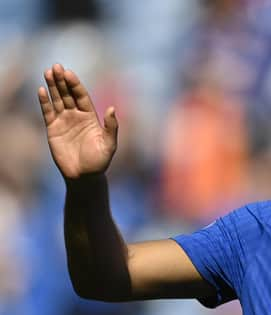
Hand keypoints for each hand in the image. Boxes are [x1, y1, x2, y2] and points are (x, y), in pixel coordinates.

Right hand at [38, 64, 118, 179]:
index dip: (75, 84)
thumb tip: (113, 108)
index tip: (69, 73)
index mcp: (91, 117)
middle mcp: (76, 116)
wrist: (84, 176)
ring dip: (52, 87)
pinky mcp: (53, 129)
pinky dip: (44, 102)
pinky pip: (47, 113)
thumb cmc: (99, 161)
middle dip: (62, 81)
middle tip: (56, 66)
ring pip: (57, 100)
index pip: (81, 96)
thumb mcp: (109, 144)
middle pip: (68, 94)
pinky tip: (41, 90)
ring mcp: (64, 121)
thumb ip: (111, 127)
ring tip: (47, 72)